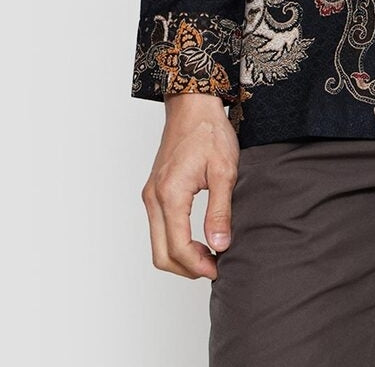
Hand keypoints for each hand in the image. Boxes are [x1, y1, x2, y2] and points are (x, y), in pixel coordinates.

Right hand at [141, 93, 239, 278]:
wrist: (192, 105)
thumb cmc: (209, 132)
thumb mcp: (224, 171)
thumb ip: (220, 211)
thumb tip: (220, 246)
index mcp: (170, 194)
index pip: (178, 247)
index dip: (198, 266)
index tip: (219, 269)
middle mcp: (154, 198)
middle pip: (162, 255)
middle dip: (187, 269)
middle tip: (215, 267)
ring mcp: (150, 195)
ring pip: (158, 245)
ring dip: (181, 258)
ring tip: (210, 255)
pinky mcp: (154, 192)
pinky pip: (158, 229)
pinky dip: (175, 242)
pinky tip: (198, 240)